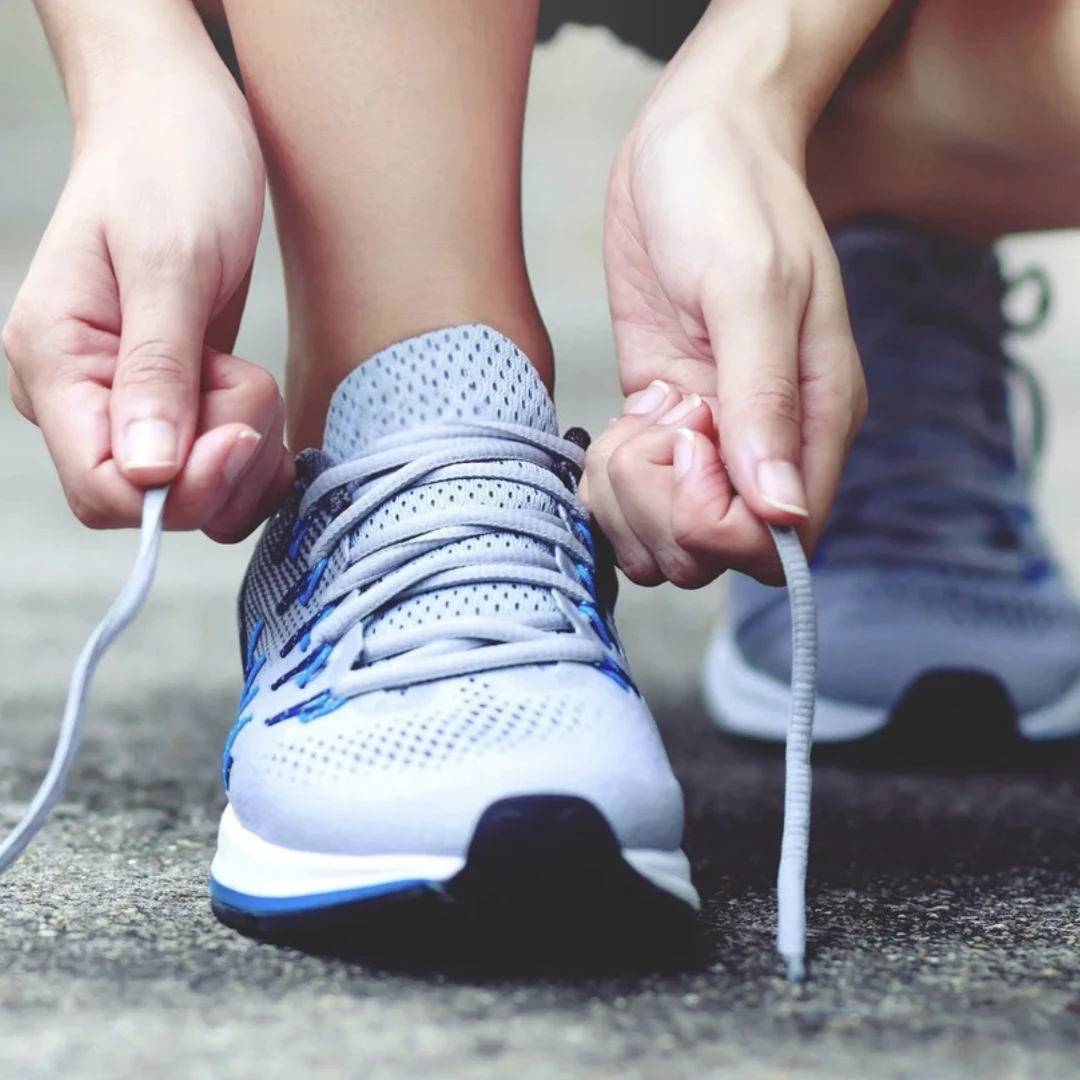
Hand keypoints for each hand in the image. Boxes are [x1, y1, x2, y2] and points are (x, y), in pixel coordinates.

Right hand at [3, 58, 292, 540]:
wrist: (180, 123)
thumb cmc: (168, 167)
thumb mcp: (168, 262)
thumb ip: (157, 368)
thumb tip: (147, 472)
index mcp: (54, 363)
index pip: (98, 489)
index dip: (176, 491)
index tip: (237, 435)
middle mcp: (84, 396)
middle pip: (154, 502)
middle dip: (223, 464)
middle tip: (248, 381)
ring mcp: (130, 404)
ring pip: (196, 494)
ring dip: (247, 453)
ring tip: (248, 372)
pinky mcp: (176, 404)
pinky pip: (218, 472)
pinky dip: (255, 453)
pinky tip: (265, 409)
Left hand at [583, 98, 865, 585]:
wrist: (691, 145)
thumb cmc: (732, 197)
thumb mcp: (750, 287)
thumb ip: (763, 399)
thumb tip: (779, 512)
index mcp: (816, 420)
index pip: (778, 541)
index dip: (716, 520)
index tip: (688, 439)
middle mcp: (767, 444)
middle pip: (714, 554)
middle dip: (662, 508)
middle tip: (656, 422)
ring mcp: (711, 440)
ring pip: (666, 539)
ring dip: (629, 497)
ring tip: (638, 418)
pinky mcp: (664, 426)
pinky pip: (632, 499)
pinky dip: (610, 481)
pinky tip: (622, 423)